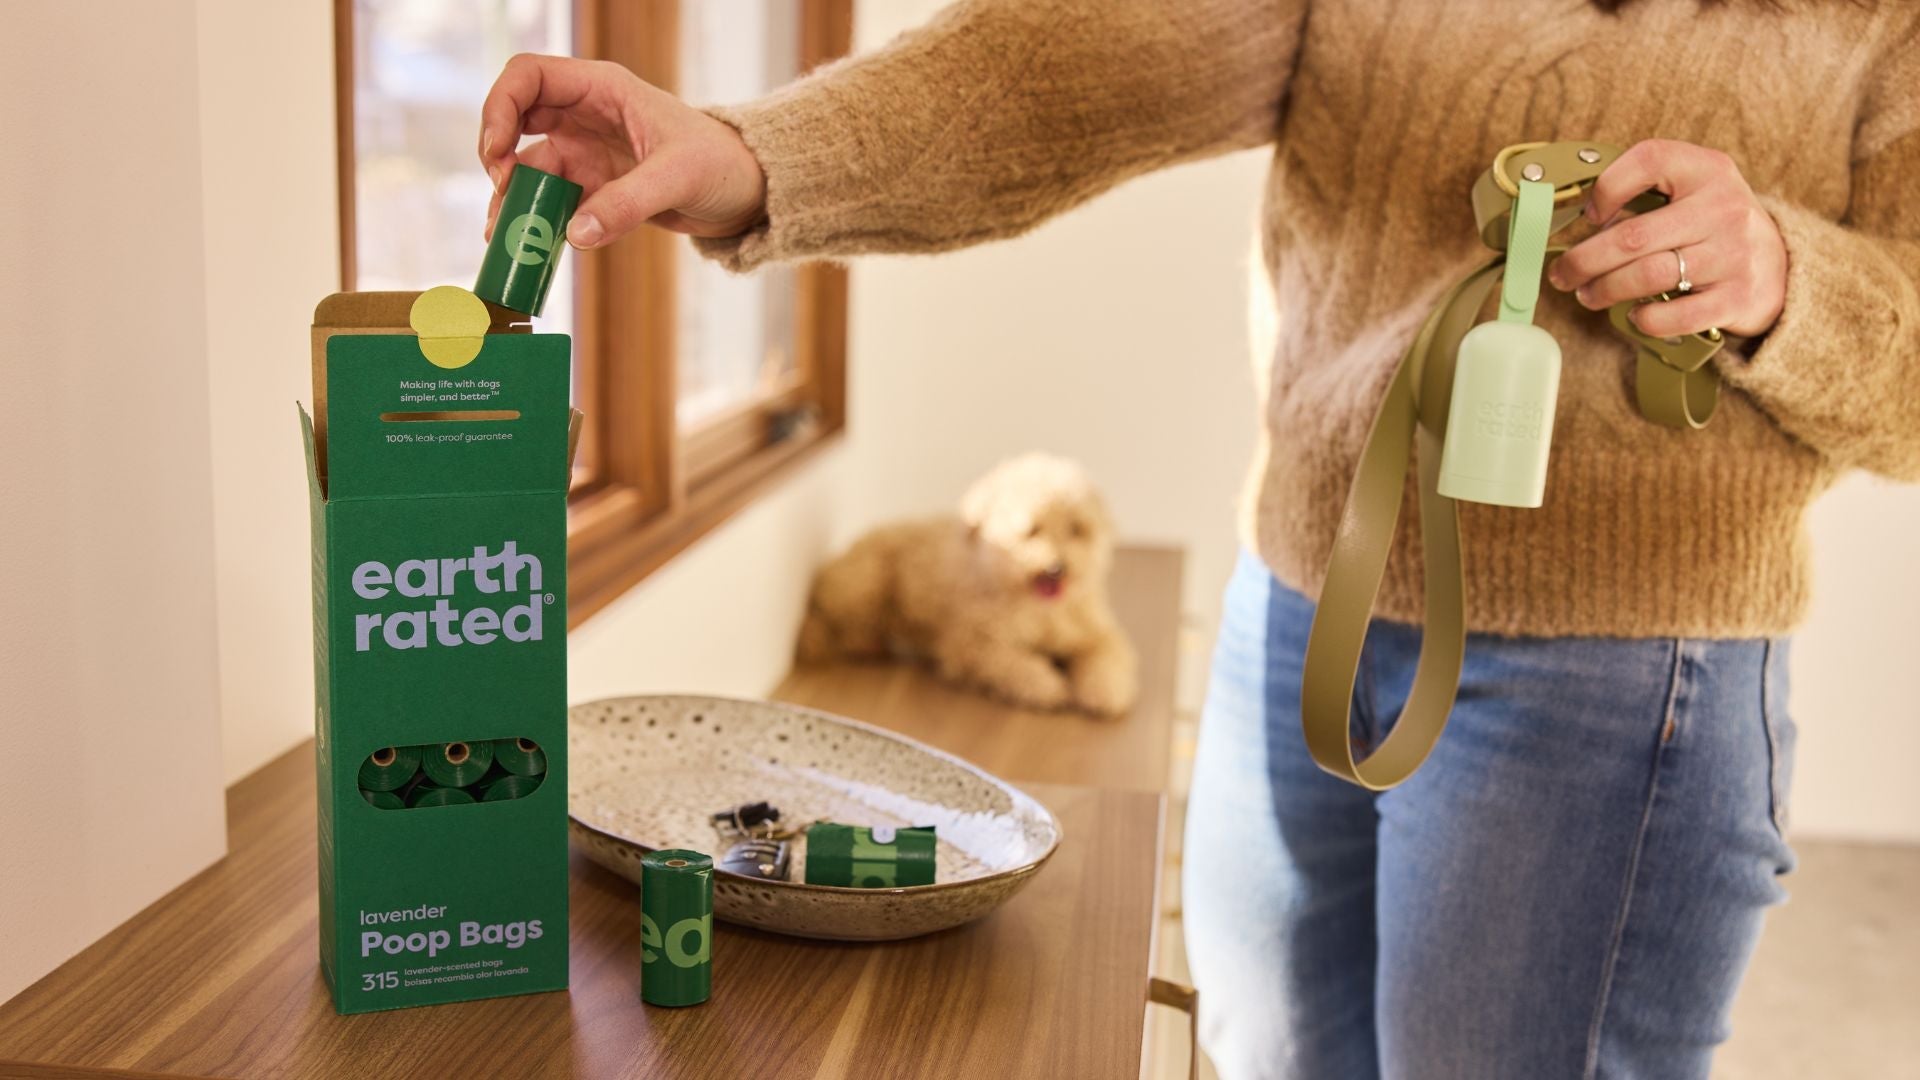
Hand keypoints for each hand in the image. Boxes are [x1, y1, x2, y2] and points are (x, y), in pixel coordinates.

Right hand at [478, 54, 766, 248]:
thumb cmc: (723, 165)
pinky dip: (537, 222)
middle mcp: (586, 114)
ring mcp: (587, 150)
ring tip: (504, 239)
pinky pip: (553, 200)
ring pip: (530, 168)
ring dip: (514, 200)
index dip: (500, 108)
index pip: (528, 76)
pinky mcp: (595, 185)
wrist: (748, 192)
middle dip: (498, 158)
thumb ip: (627, 204)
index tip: (497, 154)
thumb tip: (575, 233)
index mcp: (603, 88)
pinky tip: (528, 248)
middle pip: (516, 120)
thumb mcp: (678, 178)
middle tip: (501, 200)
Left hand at [1548, 139, 1786, 337]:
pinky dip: (1644, 319)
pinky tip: (1633, 315)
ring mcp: (1733, 254)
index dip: (1607, 188)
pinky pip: (1675, 315)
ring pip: (1647, 276)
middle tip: (1562, 275)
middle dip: (1584, 260)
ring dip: (1604, 290)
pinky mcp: (1736, 298)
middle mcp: (1723, 207)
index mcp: (1707, 169)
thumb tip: (1578, 220)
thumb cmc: (1711, 225)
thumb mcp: (1691, 189)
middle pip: (1633, 236)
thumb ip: (1643, 191)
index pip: (1649, 160)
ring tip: (1587, 295)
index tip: (1589, 216)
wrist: (1779, 266)